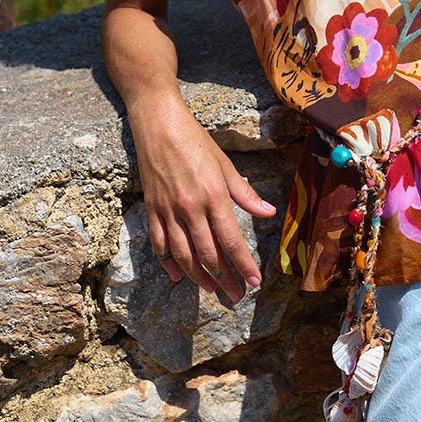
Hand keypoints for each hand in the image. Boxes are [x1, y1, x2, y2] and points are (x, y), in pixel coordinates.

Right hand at [130, 99, 276, 300]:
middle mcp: (190, 208)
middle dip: (224, 279)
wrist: (159, 125)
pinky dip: (168, 263)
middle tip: (236, 296)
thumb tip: (268, 213)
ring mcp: (168, 211)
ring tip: (212, 289)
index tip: (255, 283)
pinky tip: (178, 275)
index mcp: (213, 196)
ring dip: (198, 277)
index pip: (231, 240)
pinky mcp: (152, 210)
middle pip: (208, 254)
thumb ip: (245, 193)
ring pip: (183, 255)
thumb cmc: (196, 141)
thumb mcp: (225, 164)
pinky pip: (159, 245)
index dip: (244, 265)